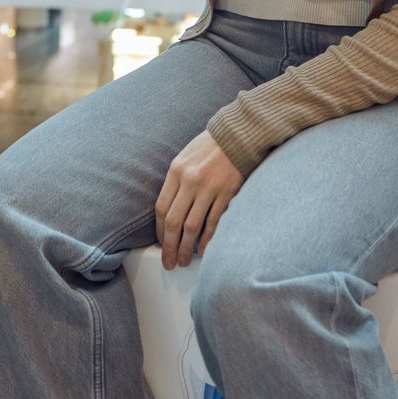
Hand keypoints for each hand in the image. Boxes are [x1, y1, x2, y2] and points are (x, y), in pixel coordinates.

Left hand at [154, 131, 244, 268]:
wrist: (237, 136)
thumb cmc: (209, 148)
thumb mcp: (184, 158)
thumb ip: (176, 183)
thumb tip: (167, 214)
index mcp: (176, 171)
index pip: (161, 208)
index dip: (159, 230)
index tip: (161, 243)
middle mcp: (190, 181)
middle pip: (173, 221)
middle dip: (169, 246)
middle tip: (169, 262)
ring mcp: (209, 188)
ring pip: (192, 226)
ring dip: (186, 248)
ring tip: (183, 261)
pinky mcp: (227, 193)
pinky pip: (213, 222)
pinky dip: (207, 239)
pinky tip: (203, 250)